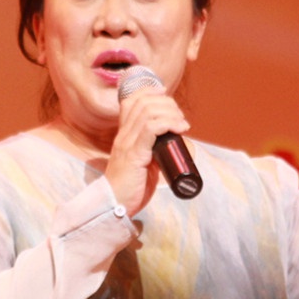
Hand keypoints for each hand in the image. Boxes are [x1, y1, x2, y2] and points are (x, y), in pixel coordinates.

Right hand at [103, 84, 189, 216]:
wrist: (116, 206)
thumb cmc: (131, 187)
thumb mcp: (142, 162)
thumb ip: (151, 150)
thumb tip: (172, 142)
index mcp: (123, 134)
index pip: (131, 101)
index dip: (150, 92)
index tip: (166, 96)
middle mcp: (123, 134)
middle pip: (143, 102)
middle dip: (166, 103)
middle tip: (179, 116)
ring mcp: (127, 143)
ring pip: (148, 112)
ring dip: (171, 112)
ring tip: (182, 123)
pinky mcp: (134, 154)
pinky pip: (151, 128)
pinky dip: (169, 123)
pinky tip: (180, 128)